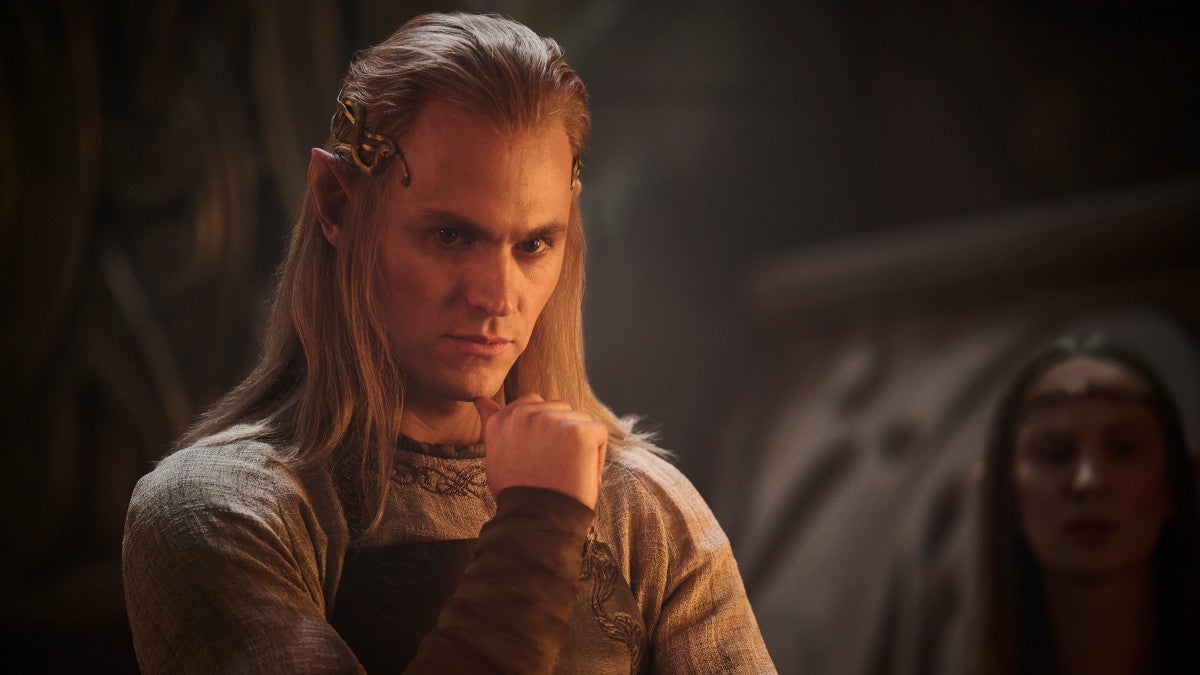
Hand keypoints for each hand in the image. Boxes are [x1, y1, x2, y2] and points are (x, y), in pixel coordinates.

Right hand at [474, 394, 607, 508]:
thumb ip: (493, 424)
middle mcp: (524, 414)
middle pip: (558, 409)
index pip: (531, 405)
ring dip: (579, 445)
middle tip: (552, 467)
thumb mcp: (495, 455)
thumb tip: (480, 399)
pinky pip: (598, 433)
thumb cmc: (518, 494)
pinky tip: (580, 475)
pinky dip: (596, 457)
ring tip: (565, 473)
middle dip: (562, 434)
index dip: (542, 431)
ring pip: (579, 420)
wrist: (535, 521)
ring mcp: (551, 420)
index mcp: (502, 420)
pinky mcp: (578, 430)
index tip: (540, 454)